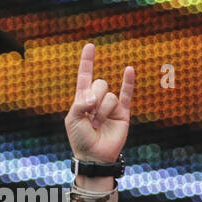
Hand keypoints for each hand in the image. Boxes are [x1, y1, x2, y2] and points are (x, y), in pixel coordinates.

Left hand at [65, 43, 133, 163]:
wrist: (95, 155)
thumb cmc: (80, 138)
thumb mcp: (73, 120)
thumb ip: (81, 104)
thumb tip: (95, 96)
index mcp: (82, 100)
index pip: (84, 77)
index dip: (87, 62)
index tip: (89, 46)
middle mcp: (96, 100)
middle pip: (99, 84)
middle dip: (94, 99)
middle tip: (90, 117)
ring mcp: (110, 105)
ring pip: (109, 96)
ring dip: (103, 111)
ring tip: (98, 124)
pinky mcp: (123, 112)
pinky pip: (127, 94)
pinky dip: (128, 82)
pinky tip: (129, 70)